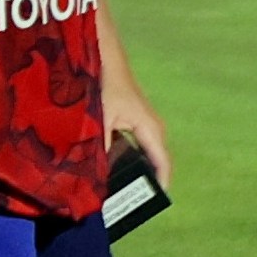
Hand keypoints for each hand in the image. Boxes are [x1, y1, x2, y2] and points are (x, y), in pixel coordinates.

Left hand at [94, 0, 169, 190]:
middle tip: (119, 202)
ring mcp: (138, 122)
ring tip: (104, 187)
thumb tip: (94, 177)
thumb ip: (98, 148)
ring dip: (121, 167)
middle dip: (135, 181)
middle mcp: (149, 128)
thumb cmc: (103, 83)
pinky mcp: (125, 117)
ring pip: (133, 153)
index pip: (162, 166)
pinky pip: (123, 143)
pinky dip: (112, 153)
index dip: (156, 187)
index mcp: (151, 130)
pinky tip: (94, 161)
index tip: (144, 206)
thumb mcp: (99, 119)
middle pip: (148, 162)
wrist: (99, 50)